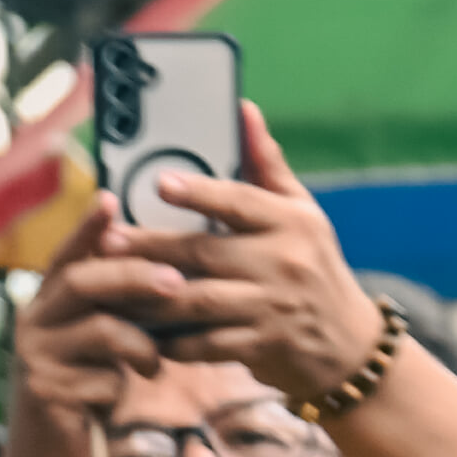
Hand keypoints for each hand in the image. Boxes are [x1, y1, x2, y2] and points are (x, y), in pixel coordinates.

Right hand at [4, 191, 192, 456]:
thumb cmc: (83, 396)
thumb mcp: (95, 347)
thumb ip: (111, 311)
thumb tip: (162, 271)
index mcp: (45, 305)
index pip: (67, 256)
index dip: (87, 227)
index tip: (111, 198)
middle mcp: (32, 325)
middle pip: (84, 282)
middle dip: (134, 277)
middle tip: (177, 281)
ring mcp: (36, 359)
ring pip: (101, 329)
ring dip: (140, 343)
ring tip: (154, 362)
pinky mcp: (47, 393)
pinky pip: (103, 377)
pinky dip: (122, 386)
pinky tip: (120, 397)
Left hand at [123, 104, 390, 406]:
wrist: (348, 343)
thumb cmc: (313, 266)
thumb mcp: (302, 214)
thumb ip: (266, 166)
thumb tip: (243, 110)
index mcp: (292, 223)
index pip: (240, 201)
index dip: (199, 192)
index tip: (159, 183)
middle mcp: (284, 262)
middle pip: (204, 251)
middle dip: (151, 246)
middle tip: (107, 239)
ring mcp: (272, 306)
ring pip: (198, 300)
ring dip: (149, 297)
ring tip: (109, 288)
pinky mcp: (261, 346)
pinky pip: (205, 344)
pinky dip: (171, 341)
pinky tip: (139, 334)